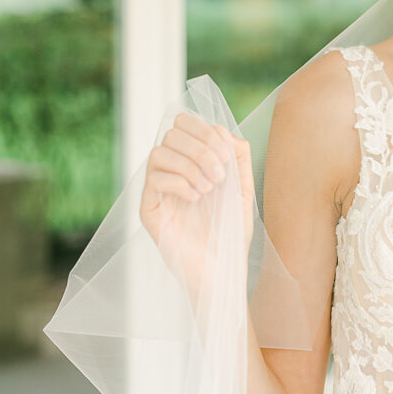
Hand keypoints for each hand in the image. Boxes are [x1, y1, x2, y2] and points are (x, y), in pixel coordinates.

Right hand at [139, 114, 254, 290]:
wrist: (224, 270)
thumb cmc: (232, 233)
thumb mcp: (243, 188)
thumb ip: (238, 156)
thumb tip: (221, 129)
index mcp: (191, 162)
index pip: (184, 123)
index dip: (205, 131)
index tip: (226, 157)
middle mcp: (171, 172)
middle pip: (172, 133)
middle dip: (201, 148)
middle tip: (219, 176)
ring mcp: (157, 190)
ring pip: (160, 152)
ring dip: (190, 165)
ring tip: (208, 189)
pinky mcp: (148, 209)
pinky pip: (154, 179)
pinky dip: (179, 182)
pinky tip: (195, 199)